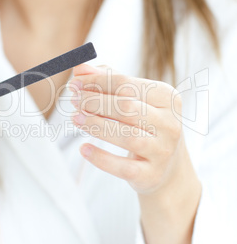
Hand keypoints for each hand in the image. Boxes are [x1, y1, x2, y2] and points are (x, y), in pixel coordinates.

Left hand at [68, 64, 193, 194]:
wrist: (167, 166)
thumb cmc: (144, 125)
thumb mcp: (134, 100)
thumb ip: (109, 81)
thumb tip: (80, 69)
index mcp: (167, 97)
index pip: (127, 84)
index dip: (97, 82)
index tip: (75, 82)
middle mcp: (170, 123)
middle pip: (126, 108)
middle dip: (95, 102)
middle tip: (73, 100)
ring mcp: (163, 151)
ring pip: (126, 136)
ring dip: (96, 125)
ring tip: (75, 118)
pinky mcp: (152, 175)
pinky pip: (123, 167)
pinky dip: (101, 158)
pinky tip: (84, 148)